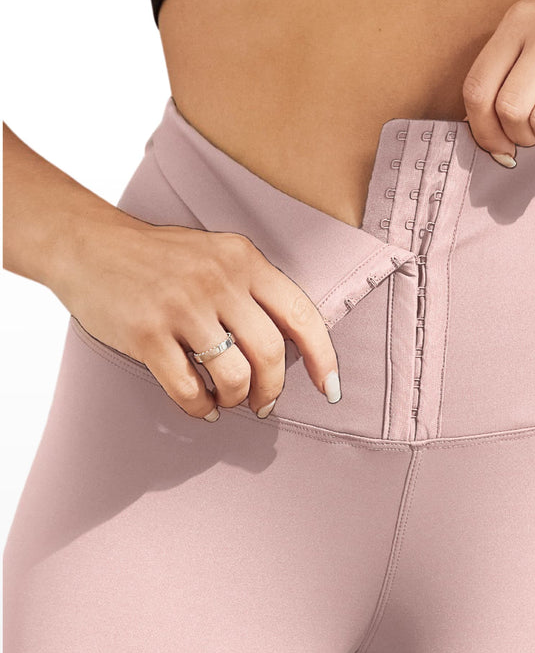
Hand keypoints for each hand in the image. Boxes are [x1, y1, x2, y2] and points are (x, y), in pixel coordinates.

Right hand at [54, 213, 341, 421]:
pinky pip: (187, 388)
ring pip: (232, 376)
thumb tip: (292, 349)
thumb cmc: (158, 259)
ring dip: (234, 399)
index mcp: (243, 259)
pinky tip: (200, 406)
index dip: (322, 358)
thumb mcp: (215, 255)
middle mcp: (218, 280)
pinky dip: (199, 407)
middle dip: (271, 390)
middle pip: (270, 354)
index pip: (300, 315)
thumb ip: (252, 290)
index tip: (329, 389)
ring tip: (226, 401)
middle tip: (263, 405)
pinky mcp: (146, 333)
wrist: (88, 245)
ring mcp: (181, 306)